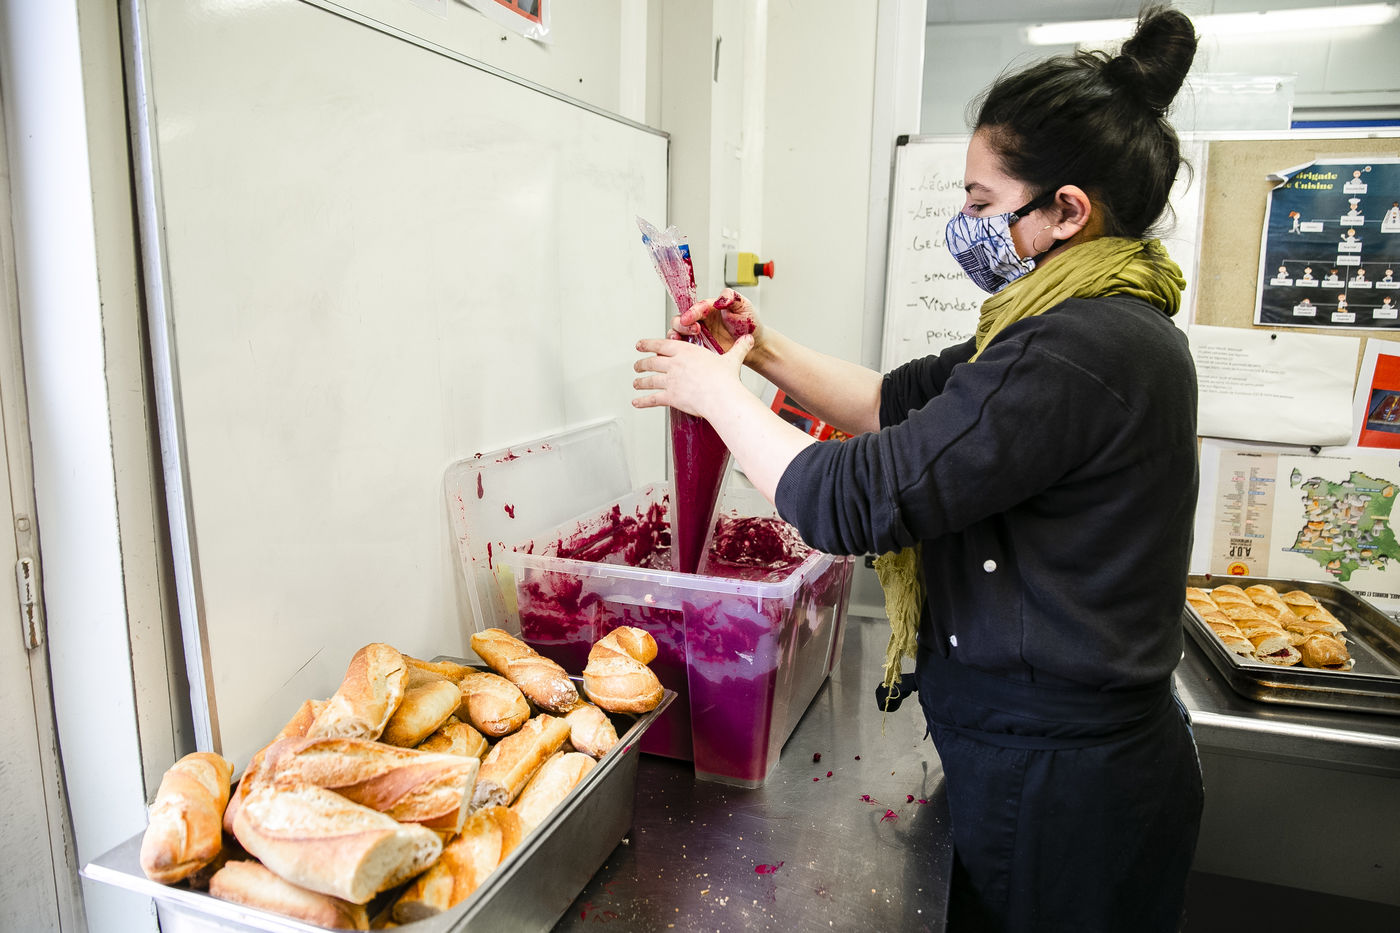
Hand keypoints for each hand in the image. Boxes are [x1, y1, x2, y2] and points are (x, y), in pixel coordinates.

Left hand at [632, 333, 754, 418]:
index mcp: (686, 351)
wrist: (722, 396)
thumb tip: (750, 339)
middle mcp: (675, 364)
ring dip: (640, 382)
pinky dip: (642, 401)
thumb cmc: (726, 378)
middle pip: (652, 362)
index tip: (640, 345)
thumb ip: (739, 348)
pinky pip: (652, 399)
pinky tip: (636, 402)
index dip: (648, 344)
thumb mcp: (732, 359)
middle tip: (637, 365)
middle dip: (641, 364)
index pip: (662, 345)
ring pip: (649, 380)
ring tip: (636, 383)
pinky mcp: (670, 396)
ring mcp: (671, 380)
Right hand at [671, 289, 762, 358]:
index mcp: (710, 308)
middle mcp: (701, 320)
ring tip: (680, 339)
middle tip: (693, 330)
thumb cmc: (749, 324)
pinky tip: (682, 350)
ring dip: (676, 335)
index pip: (696, 307)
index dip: (691, 312)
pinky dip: (679, 348)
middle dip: (681, 324)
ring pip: (678, 332)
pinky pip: (684, 347)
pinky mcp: (698, 348)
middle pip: (681, 318)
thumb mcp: (744, 306)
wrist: (755, 345)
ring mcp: (698, 335)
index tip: (688, 318)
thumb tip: (721, 298)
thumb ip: (732, 298)